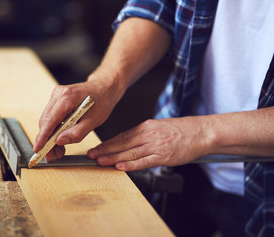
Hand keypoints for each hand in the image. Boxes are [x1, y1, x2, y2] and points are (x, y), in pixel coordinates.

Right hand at [33, 77, 122, 160]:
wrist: (105, 88)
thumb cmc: (102, 102)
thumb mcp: (93, 121)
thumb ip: (77, 133)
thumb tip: (60, 141)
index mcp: (67, 98)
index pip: (50, 121)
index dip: (42, 137)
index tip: (38, 149)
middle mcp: (58, 94)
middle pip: (46, 122)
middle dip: (47, 141)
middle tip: (52, 156)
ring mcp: (56, 95)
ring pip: (47, 121)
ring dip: (50, 137)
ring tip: (58, 151)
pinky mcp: (57, 99)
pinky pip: (52, 117)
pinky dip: (54, 130)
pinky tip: (60, 140)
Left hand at [87, 117, 210, 170]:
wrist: (202, 132)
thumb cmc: (182, 130)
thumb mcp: (159, 127)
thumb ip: (144, 135)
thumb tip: (129, 143)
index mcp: (146, 127)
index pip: (122, 136)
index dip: (107, 143)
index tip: (96, 148)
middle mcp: (148, 135)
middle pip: (122, 143)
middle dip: (105, 150)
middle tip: (91, 156)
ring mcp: (156, 145)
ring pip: (130, 152)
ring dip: (113, 158)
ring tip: (100, 162)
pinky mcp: (164, 156)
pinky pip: (144, 161)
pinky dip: (131, 164)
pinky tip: (120, 167)